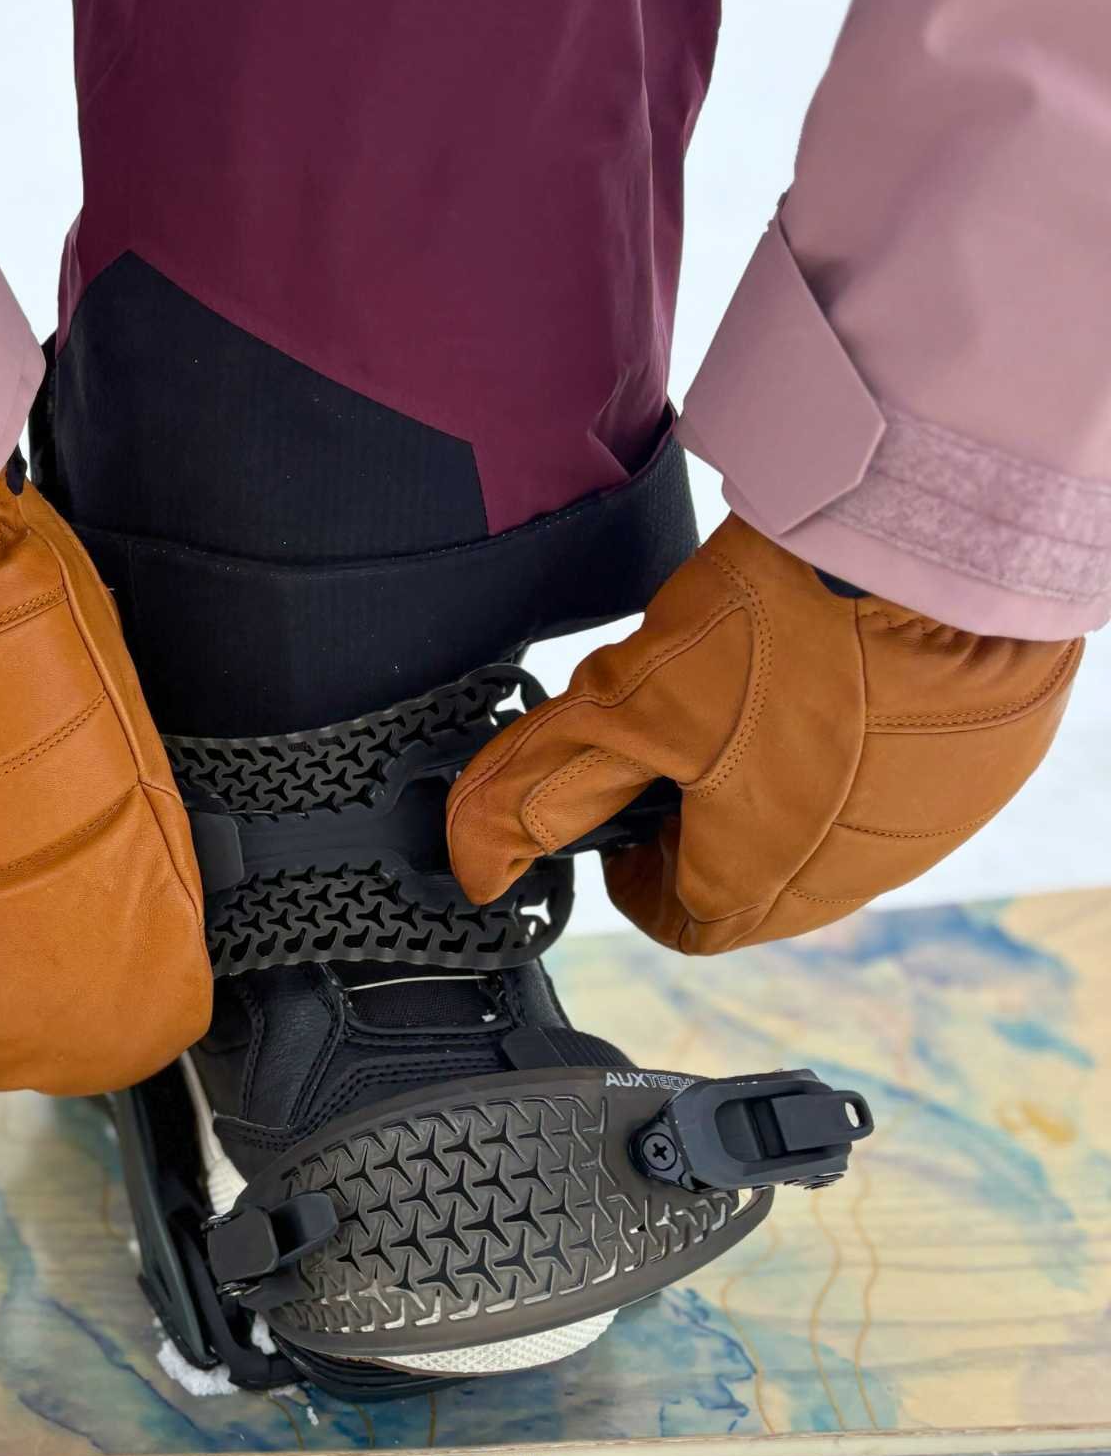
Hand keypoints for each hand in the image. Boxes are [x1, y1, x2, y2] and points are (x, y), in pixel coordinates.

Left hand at [446, 516, 1080, 954]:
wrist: (945, 542)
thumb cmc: (790, 634)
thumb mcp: (627, 707)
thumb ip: (537, 788)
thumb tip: (476, 864)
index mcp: (756, 890)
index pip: (664, 913)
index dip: (621, 850)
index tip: (614, 785)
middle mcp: (848, 882)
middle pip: (736, 866)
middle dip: (693, 798)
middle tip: (681, 709)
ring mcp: (926, 827)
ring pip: (814, 819)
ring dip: (771, 762)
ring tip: (757, 671)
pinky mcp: (981, 766)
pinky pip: (893, 773)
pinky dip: (851, 731)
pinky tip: (830, 659)